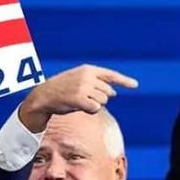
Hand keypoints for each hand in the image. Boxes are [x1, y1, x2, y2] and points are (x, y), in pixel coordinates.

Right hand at [18, 64, 138, 131]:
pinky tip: (79, 106)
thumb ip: (97, 83)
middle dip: (99, 98)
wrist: (44, 95)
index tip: (135, 85)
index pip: (111, 75)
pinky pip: (96, 108)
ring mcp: (83, 87)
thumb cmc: (63, 89)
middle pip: (108, 92)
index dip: (124, 81)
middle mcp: (88, 76)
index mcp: (88, 69)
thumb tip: (114, 93)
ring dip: (94, 104)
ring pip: (103, 101)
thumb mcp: (79, 79)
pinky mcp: (79, 98)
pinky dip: (90, 110)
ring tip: (79, 100)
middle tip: (83, 97)